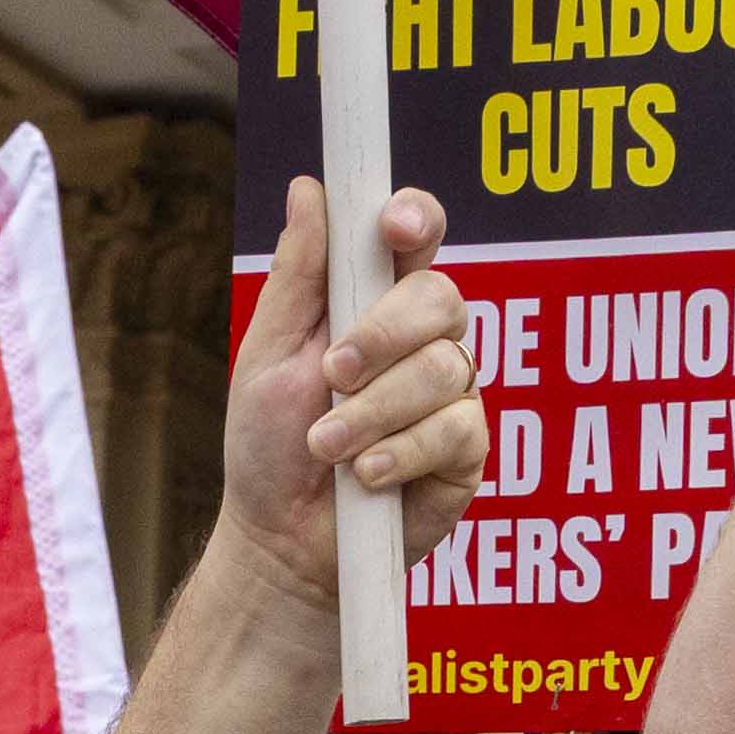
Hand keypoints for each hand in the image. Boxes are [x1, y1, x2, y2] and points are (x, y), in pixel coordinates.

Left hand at [213, 176, 483, 587]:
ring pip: (445, 368)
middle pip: (441, 296)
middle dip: (383, 335)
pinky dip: (402, 452)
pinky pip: (456, 429)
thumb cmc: (270, 448)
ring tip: (329, 447)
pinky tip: (369, 477)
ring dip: (374, 411)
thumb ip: (298, 276)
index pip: (416, 237)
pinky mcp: (466, 451)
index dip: (414, 219)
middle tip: (332, 373)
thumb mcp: (268, 357)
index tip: (394, 227)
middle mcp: (423, 340)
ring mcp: (451, 395)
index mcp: (376, 303)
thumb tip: (310, 188)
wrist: (279, 545)